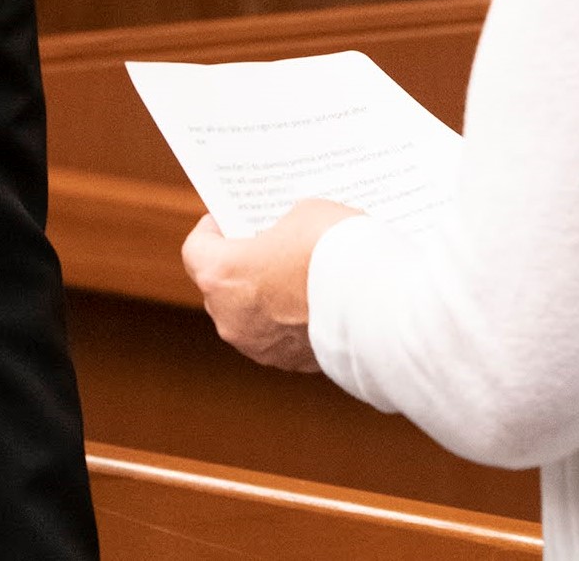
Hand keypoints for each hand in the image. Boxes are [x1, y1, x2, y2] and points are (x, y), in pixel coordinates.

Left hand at [181, 199, 361, 372]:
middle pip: (222, 286)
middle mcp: (231, 319)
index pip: (196, 250)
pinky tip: (321, 299)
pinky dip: (294, 320)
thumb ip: (282, 228)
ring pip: (252, 316)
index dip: (211, 230)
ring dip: (268, 296)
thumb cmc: (335, 251)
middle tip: (268, 241)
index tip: (228, 219)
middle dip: (242, 264)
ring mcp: (261, 348)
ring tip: (299, 271)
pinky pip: (283, 337)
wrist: (381, 304)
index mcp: (222, 277)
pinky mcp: (293, 364)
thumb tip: (286, 240)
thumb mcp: (304, 214)